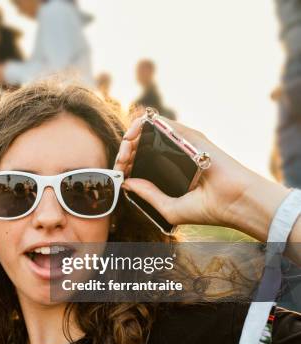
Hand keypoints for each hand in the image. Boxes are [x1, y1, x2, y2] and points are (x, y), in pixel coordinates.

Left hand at [113, 117, 287, 238]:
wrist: (234, 201)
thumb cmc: (208, 209)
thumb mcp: (169, 209)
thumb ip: (147, 195)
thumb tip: (126, 182)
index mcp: (170, 173)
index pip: (141, 162)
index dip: (126, 164)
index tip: (120, 172)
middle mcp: (175, 157)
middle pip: (141, 147)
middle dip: (125, 152)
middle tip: (120, 162)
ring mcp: (181, 145)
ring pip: (147, 133)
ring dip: (130, 139)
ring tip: (125, 152)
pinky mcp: (188, 135)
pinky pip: (159, 123)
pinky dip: (141, 126)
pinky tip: (131, 138)